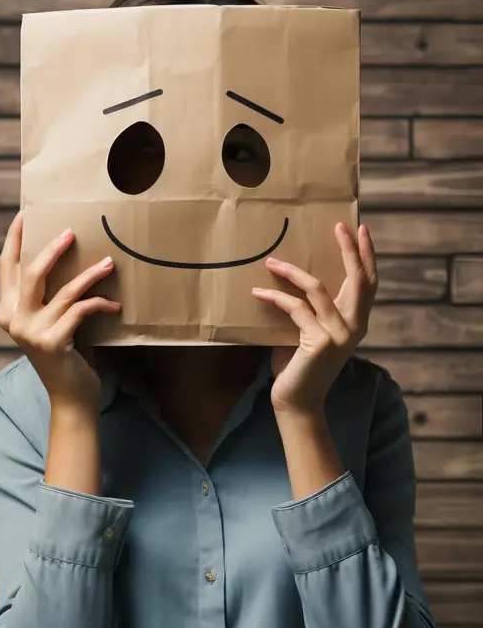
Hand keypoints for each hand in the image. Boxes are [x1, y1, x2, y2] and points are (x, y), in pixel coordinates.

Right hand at [0, 210, 120, 407]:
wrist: (71, 398)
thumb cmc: (67, 355)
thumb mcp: (52, 321)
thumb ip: (49, 296)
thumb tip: (69, 254)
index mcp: (7, 311)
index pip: (7, 266)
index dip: (15, 238)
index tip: (26, 213)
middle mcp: (14, 320)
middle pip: (32, 272)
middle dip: (53, 249)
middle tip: (72, 232)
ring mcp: (31, 332)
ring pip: (64, 291)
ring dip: (90, 274)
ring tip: (108, 263)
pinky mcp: (53, 342)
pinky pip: (81, 310)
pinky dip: (100, 303)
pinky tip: (114, 304)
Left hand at [252, 222, 377, 415]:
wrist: (297, 402)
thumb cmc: (299, 366)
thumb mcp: (310, 332)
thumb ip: (313, 310)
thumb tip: (294, 275)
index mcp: (357, 323)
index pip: (368, 282)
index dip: (366, 255)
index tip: (361, 229)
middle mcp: (355, 327)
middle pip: (358, 279)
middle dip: (349, 249)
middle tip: (339, 225)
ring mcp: (340, 334)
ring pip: (319, 288)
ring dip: (293, 272)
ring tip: (272, 261)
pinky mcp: (320, 341)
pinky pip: (295, 308)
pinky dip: (275, 297)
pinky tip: (259, 292)